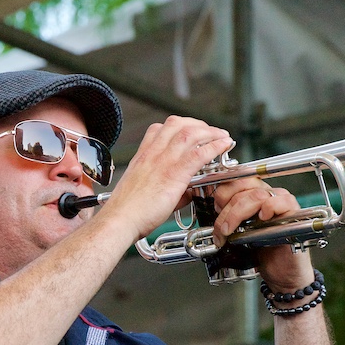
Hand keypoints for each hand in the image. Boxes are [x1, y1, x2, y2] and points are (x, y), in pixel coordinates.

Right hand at [99, 116, 233, 240]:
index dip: (179, 125)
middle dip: (198, 124)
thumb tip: (187, 191)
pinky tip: (223, 146)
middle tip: (211, 132)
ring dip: (211, 132)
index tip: (191, 131)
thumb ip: (167, 187)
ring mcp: (163, 162)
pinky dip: (215, 146)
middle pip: (177, 124)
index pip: (159, 128)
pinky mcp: (174, 174)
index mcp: (143, 156)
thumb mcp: (144, 191)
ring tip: (222, 136)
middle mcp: (152, 154)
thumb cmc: (128, 211)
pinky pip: (199, 154)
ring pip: (191, 133)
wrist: (120, 219)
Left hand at [209, 178, 314, 291]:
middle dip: (227, 209)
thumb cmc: (261, 252)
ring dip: (238, 213)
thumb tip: (211, 213)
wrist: (281, 272)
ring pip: (257, 195)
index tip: (215, 208)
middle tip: (220, 228)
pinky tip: (262, 218)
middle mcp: (267, 194)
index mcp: (253, 195)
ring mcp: (281, 201)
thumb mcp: (237, 233)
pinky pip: (281, 201)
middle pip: (244, 187)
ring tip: (230, 231)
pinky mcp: (294, 212)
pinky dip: (269, 207)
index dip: (223, 192)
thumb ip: (227, 219)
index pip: (237, 180)